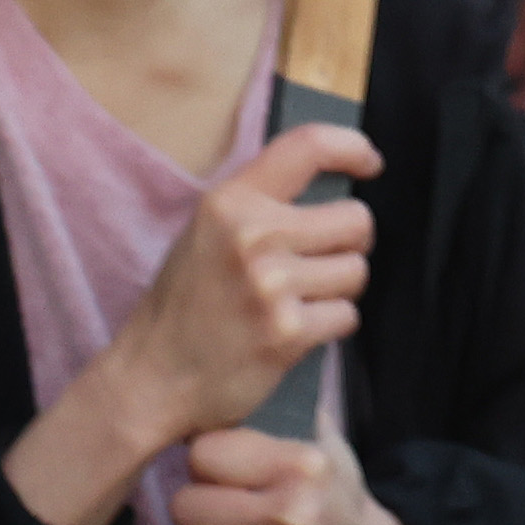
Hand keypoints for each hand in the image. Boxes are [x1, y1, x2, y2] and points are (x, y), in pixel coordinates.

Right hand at [99, 124, 379, 453]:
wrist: (152, 377)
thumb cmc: (184, 303)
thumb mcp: (207, 231)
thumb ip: (259, 202)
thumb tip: (333, 178)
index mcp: (230, 201)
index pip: (308, 146)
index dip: (352, 147)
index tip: (371, 163)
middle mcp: (252, 235)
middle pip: (355, 219)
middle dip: (349, 243)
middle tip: (321, 262)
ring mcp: (271, 285)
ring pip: (357, 270)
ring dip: (339, 289)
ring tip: (300, 300)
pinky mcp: (288, 333)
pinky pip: (347, 315)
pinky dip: (331, 326)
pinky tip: (296, 331)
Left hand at [169, 423, 429, 524]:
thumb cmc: (333, 502)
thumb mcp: (325, 447)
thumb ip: (290, 404)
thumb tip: (256, 357)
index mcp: (304, 465)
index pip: (205, 451)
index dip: (206, 459)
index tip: (219, 468)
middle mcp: (294, 515)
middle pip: (187, 503)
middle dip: (195, 505)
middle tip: (214, 508)